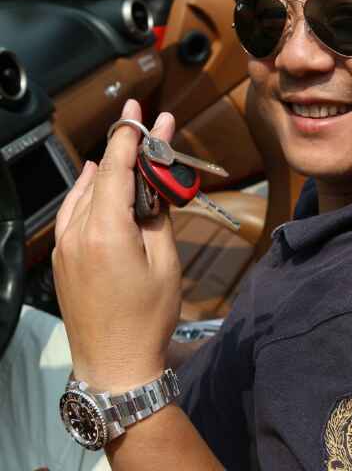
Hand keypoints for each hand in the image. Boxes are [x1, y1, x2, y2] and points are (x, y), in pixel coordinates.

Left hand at [53, 99, 181, 392]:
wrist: (114, 365)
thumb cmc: (147, 317)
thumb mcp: (165, 263)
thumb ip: (156, 219)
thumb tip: (149, 193)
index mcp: (106, 231)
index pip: (115, 169)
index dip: (128, 136)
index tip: (136, 112)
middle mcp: (77, 233)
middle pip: (99, 175)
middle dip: (125, 149)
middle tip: (146, 126)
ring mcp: (64, 246)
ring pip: (82, 191)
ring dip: (105, 169)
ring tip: (128, 152)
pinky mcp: (62, 259)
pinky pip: (71, 211)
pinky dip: (86, 190)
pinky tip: (93, 179)